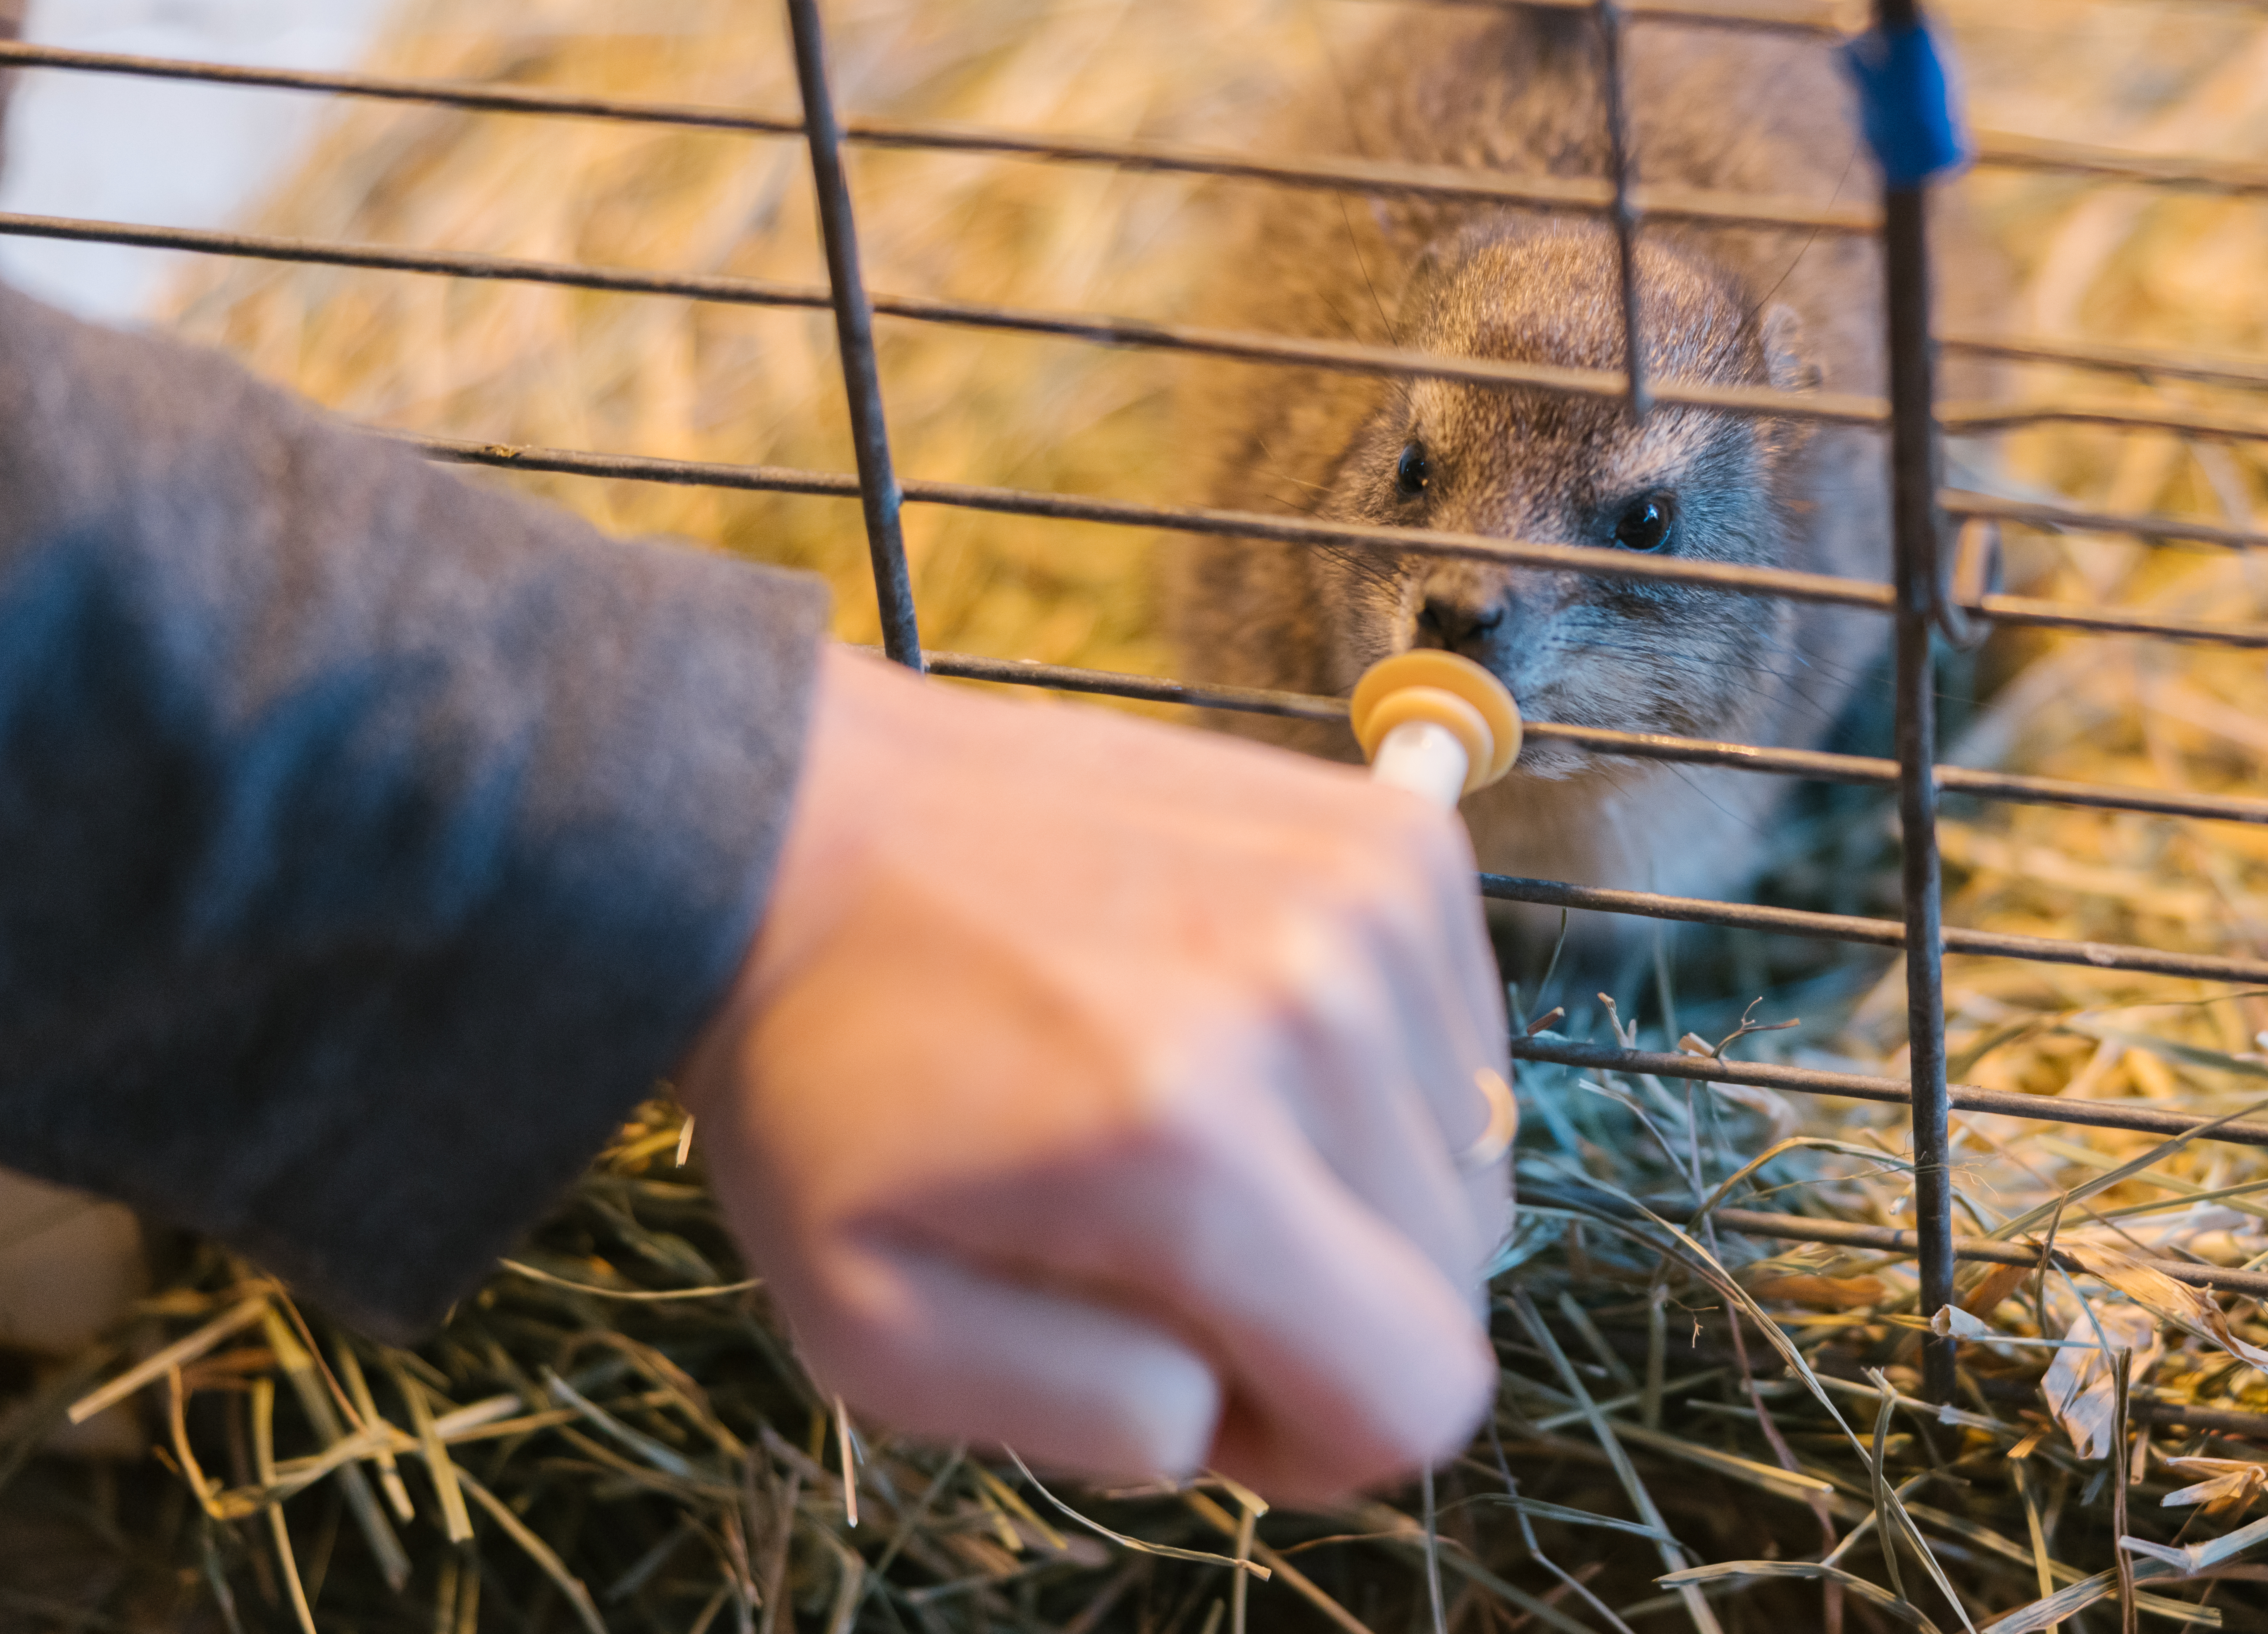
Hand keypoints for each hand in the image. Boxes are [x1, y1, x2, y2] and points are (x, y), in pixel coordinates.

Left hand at [677, 647, 1511, 1503]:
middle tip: (1171, 1243)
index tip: (1214, 1384)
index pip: (1418, 1388)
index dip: (1323, 1438)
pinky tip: (1238, 1026)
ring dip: (1352, 1176)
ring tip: (1191, 1115)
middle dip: (1330, 1308)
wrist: (802, 829)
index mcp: (1191, 1149)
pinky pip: (1464, 1035)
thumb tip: (1231, 1404)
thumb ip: (1088, 1420)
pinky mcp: (1395, 836)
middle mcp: (1315, 1007)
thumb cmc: (830, 1082)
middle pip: (1451, 1273)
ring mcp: (1369, 900)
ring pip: (1465, 1153)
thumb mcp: (879, 1329)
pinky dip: (1372, 1065)